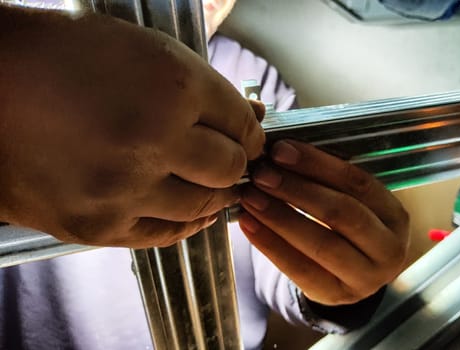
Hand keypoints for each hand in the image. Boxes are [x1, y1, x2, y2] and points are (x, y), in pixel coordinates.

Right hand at [0, 6, 264, 247]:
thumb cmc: (67, 57)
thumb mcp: (145, 52)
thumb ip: (206, 88)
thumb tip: (253, 115)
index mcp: (172, 87)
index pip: (243, 124)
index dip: (251, 132)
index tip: (249, 137)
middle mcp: (153, 140)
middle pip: (230, 168)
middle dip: (238, 163)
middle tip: (235, 161)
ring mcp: (124, 188)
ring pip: (203, 205)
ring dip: (215, 194)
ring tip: (213, 185)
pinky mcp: (97, 225)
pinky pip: (164, 234)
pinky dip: (186, 223)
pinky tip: (192, 212)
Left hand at [239, 140, 409, 305]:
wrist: (353, 274)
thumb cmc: (348, 226)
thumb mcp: (354, 202)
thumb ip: (327, 179)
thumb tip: (279, 151)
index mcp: (395, 215)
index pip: (359, 183)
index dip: (318, 164)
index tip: (281, 150)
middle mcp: (389, 249)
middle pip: (341, 213)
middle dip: (296, 190)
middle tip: (262, 174)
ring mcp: (366, 278)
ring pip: (320, 244)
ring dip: (280, 217)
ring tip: (251, 197)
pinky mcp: (336, 296)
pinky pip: (300, 270)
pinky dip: (270, 244)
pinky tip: (249, 224)